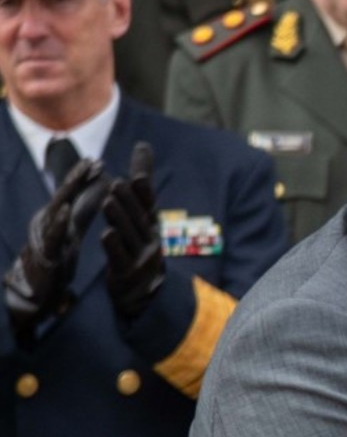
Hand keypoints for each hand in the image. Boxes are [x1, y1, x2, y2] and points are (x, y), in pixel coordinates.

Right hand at [4, 157, 105, 341]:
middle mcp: (50, 224)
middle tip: (91, 161)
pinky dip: (59, 221)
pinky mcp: (47, 253)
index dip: (84, 179)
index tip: (99, 162)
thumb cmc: (55, 260)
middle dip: (77, 177)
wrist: (35, 294)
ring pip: (57, 209)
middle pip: (65, 196)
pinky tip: (66, 209)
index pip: (73, 195)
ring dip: (69, 191)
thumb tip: (97, 190)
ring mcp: (47, 237)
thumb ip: (83, 212)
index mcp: (59, 219)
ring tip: (80, 175)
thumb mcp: (73, 232)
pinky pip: (54, 235)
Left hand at [102, 141, 164, 321]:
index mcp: (150, 223)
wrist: (142, 290)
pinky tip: (106, 234)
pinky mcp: (128, 273)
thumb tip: (143, 145)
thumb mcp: (142, 214)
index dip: (144, 191)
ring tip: (108, 202)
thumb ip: (141, 183)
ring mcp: (140, 257)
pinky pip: (120, 258)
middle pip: (139, 218)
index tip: (136, 175)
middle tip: (118, 183)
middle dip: (129, 201)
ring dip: (120, 219)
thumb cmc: (138, 244)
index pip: (148, 204)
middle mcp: (149, 238)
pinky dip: (115, 246)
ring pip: (129, 235)